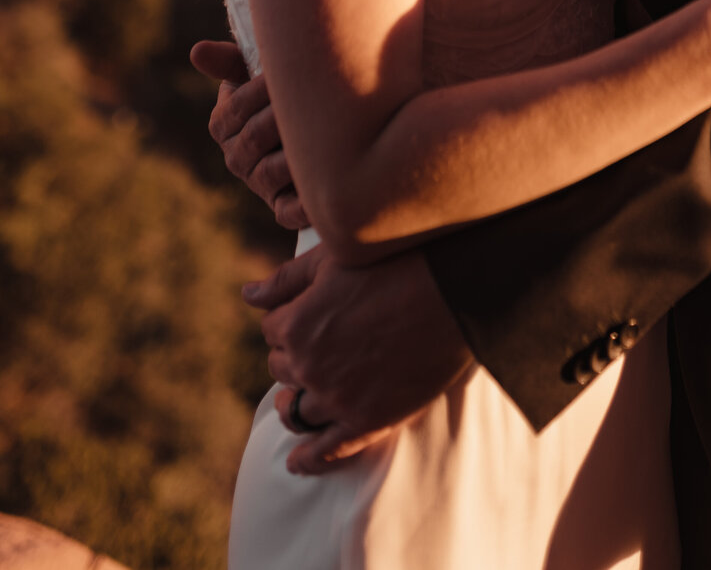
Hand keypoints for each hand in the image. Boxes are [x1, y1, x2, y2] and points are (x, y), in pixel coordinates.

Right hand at [189, 40, 308, 229]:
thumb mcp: (257, 74)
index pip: (235, 108)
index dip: (258, 90)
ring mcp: (260, 184)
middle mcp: (237, 158)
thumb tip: (197, 51)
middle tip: (312, 98)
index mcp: (225, 125)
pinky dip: (301, 206)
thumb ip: (231, 61)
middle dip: (280, 116)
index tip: (281, 74)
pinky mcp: (284, 208)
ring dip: (293, 155)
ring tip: (319, 137)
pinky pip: (287, 212)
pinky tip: (319, 192)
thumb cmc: (284, 93)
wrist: (322, 129)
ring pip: (270, 172)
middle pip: (253, 137)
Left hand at [244, 244, 473, 473]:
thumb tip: (247, 295)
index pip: (271, 329)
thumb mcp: (331, 259)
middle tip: (316, 346)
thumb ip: (285, 280)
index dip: (287, 320)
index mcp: (295, 324)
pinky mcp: (368, 420)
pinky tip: (296, 462)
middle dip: (292, 357)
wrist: (451, 289)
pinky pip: (328, 450)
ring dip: (293, 403)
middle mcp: (309, 366)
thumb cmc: (392, 262)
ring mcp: (338, 398)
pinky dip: (308, 459)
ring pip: (296, 410)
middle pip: (282, 368)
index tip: (307, 314)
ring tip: (294, 402)